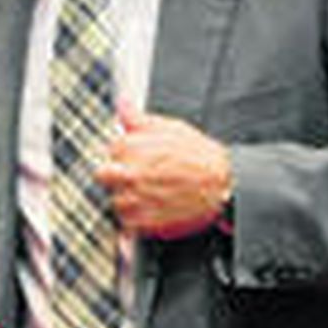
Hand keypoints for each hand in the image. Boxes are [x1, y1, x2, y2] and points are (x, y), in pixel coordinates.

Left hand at [97, 102, 231, 238]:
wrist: (224, 186)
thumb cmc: (202, 157)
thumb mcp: (172, 128)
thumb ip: (139, 119)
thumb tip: (122, 104)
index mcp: (131, 147)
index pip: (112, 148)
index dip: (127, 153)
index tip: (140, 157)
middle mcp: (128, 173)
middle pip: (103, 175)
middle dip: (117, 176)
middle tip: (139, 177)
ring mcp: (134, 199)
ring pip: (115, 200)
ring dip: (129, 198)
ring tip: (154, 194)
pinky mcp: (142, 222)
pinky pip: (126, 223)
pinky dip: (138, 219)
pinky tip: (156, 208)